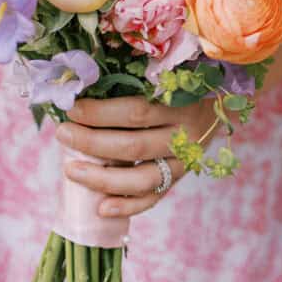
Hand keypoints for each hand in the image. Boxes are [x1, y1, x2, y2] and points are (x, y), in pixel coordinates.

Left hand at [55, 94, 216, 218]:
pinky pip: (154, 197)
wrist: (218, 101)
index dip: (100, 112)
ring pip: (143, 178)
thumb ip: (134, 79)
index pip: (136, 111)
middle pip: (135, 146)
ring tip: (71, 171)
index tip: (72, 108)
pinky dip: (128, 205)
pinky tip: (101, 208)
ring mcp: (185, 160)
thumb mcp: (166, 73)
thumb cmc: (181, 81)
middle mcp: (186, 134)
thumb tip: (81, 84)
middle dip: (92, 142)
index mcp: (182, 102)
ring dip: (103, 178)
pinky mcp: (180, 177)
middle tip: (63, 134)